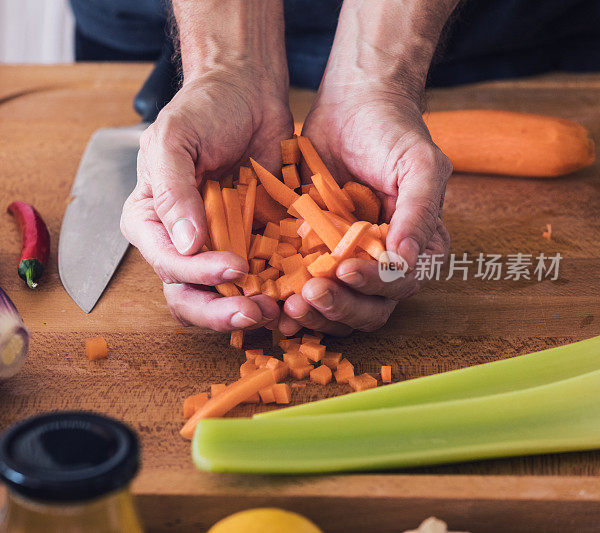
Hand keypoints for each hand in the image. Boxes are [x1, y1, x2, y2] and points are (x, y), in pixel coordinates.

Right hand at [121, 66, 291, 330]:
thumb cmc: (202, 110)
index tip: (234, 267)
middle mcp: (179, 243)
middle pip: (188, 297)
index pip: (167, 264)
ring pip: (223, 299)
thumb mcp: (175, 140)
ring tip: (279, 310)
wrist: (247, 92)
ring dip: (248, 310)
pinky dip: (275, 292)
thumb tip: (186, 244)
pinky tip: (296, 293)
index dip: (198, 275)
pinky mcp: (251, 246)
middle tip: (257, 312)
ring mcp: (216, 248)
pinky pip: (260, 280)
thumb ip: (172, 191)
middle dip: (220, 313)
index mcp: (150, 222)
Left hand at [278, 88, 450, 336]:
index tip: (344, 270)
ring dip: (315, 313)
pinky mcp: (314, 255)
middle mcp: (384, 264)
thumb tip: (406, 262)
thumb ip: (420, 211)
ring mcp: (348, 262)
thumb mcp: (418, 164)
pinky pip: (305, 291)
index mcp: (417, 248)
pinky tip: (273, 305)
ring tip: (288, 303)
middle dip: (339, 306)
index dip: (374, 286)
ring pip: (337, 308)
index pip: (400, 284)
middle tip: (308, 295)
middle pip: (369, 308)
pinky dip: (291, 302)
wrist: (352, 103)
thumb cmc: (393, 131)